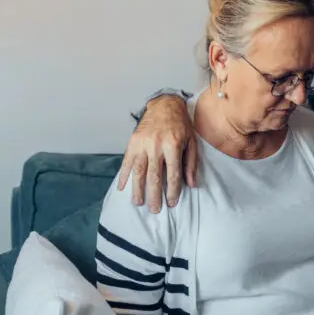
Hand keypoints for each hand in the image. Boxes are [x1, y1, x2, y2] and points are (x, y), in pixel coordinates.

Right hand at [117, 95, 196, 212]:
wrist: (165, 104)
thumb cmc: (181, 125)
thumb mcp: (191, 142)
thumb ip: (190, 163)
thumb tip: (190, 184)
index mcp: (172, 145)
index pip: (173, 174)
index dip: (173, 191)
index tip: (172, 203)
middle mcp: (156, 145)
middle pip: (154, 176)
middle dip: (154, 196)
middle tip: (155, 210)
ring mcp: (142, 143)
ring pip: (138, 171)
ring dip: (137, 189)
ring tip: (138, 203)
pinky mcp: (132, 141)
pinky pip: (126, 161)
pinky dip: (123, 175)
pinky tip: (122, 187)